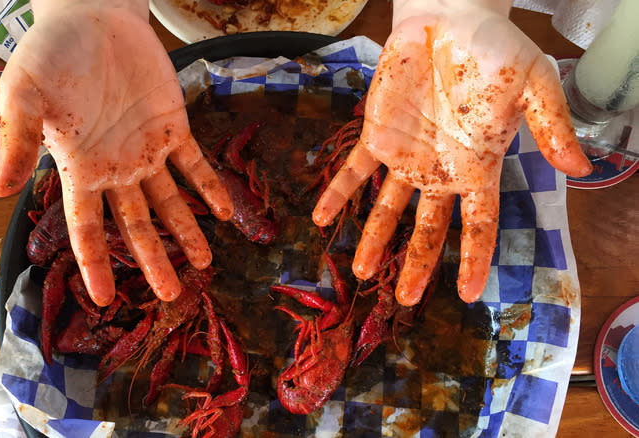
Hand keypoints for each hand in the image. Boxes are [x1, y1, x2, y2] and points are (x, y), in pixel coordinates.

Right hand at [0, 0, 232, 304]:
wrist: (92, 14)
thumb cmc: (50, 53)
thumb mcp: (24, 95)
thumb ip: (17, 141)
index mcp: (80, 169)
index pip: (88, 228)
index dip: (95, 264)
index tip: (103, 299)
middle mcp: (115, 168)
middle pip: (137, 226)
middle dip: (154, 260)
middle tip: (172, 295)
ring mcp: (147, 150)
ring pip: (170, 202)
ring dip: (187, 232)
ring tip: (206, 262)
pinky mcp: (173, 126)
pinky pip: (195, 164)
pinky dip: (210, 187)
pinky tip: (225, 211)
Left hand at [312, 0, 590, 305]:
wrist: (452, 19)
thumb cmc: (497, 50)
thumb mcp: (537, 85)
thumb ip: (552, 126)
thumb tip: (582, 167)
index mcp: (478, 166)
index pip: (479, 224)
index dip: (475, 259)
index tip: (467, 294)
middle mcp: (440, 169)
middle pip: (429, 228)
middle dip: (417, 263)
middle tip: (405, 298)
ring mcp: (406, 155)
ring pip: (387, 208)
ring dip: (374, 239)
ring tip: (362, 272)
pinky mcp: (377, 134)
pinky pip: (353, 169)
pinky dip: (337, 192)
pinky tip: (321, 217)